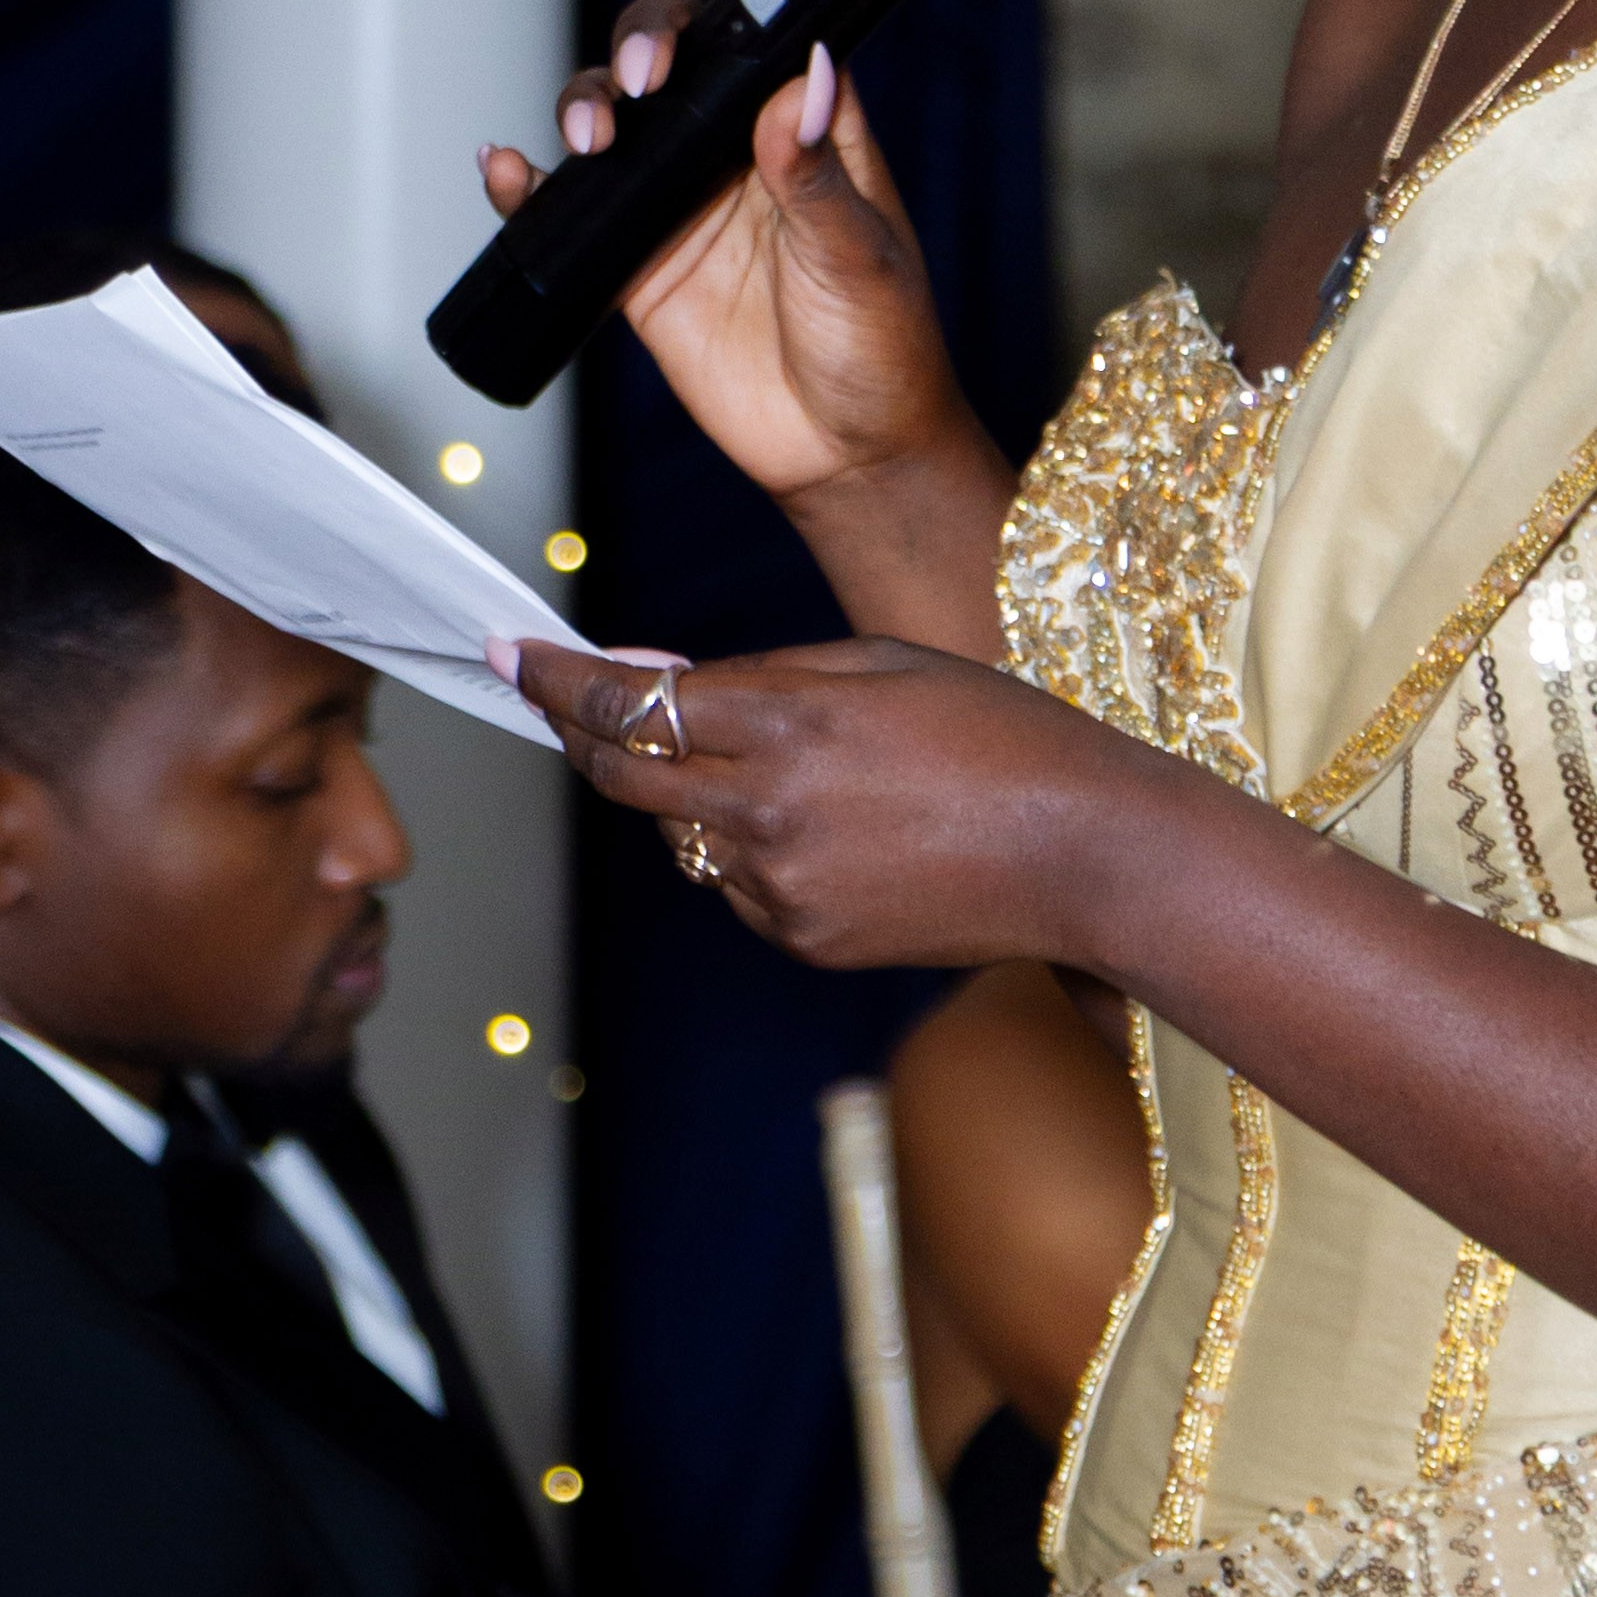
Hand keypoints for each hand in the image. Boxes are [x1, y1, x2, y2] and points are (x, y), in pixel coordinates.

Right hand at [477, 0, 989, 531]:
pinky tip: (507, 173)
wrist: (845, 455)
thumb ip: (819, 175)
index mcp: (810, 122)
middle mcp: (738, 144)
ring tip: (587, 137)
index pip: (770, 20)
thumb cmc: (883, 348)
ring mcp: (681, 198)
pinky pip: (571, 208)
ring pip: (614, 117)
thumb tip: (802, 80)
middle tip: (641, 84)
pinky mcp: (635, 259)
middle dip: (642, 42)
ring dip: (585, 104)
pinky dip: (529, 186)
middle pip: (674, 52)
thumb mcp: (861, 260)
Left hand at [503, 628, 1203, 973]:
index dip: (557, 681)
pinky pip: (735, 887)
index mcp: (788, 723)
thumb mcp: (878, 662)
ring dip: (684, 792)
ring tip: (776, 760)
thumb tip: (650, 677)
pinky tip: (827, 826)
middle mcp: (768, 812)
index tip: (512, 656)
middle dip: (580, 733)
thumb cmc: (997, 735)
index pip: (628, 704)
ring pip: (681, 835)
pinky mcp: (805, 940)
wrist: (1084, 853)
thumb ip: (755, 673)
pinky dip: (746, 850)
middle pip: (623, 777)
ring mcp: (783, 889)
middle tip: (560, 698)